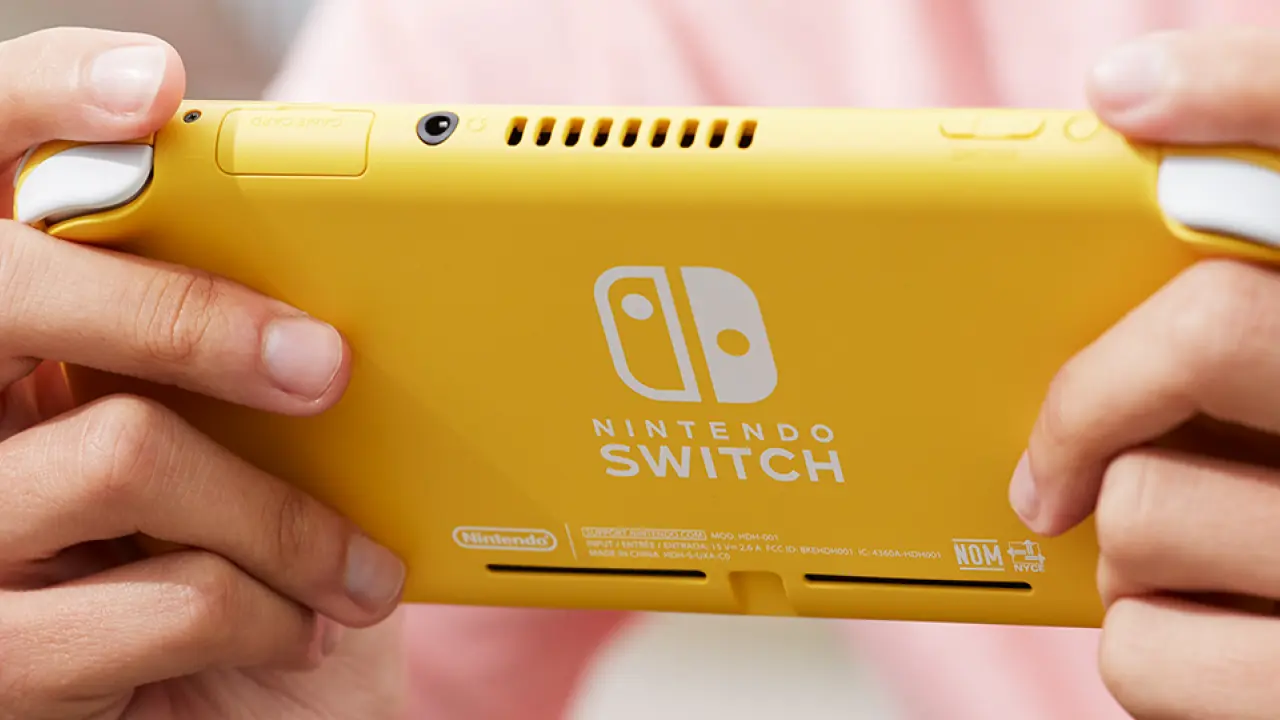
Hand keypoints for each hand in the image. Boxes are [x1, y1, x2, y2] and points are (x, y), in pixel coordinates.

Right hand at [0, 29, 406, 718]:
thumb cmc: (231, 571)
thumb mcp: (222, 454)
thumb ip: (212, 361)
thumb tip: (303, 282)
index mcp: (11, 339)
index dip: (46, 104)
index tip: (152, 89)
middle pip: (26, 293)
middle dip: (196, 316)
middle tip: (322, 362)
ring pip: (128, 450)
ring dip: (284, 517)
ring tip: (349, 565)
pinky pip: (165, 595)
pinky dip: (270, 610)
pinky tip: (298, 628)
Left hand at [1014, 27, 1279, 719]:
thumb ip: (1250, 286)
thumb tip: (1132, 100)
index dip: (1245, 91)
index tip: (1126, 90)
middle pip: (1214, 335)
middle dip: (1096, 400)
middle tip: (1051, 464)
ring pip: (1145, 506)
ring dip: (1124, 545)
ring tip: (1186, 565)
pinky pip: (1143, 650)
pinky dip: (1143, 649)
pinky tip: (1209, 642)